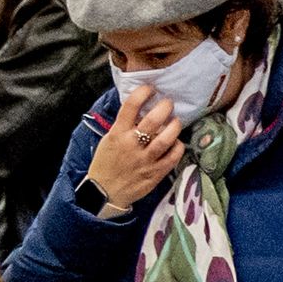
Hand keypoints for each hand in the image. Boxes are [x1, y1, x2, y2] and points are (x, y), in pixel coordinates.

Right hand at [87, 95, 184, 212]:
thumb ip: (124, 125)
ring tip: (175, 121)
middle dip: (164, 107)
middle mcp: (132, 145)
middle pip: (152, 120)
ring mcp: (145, 160)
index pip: (130, 106)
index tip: (150, 89)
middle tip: (168, 103)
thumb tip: (140, 110)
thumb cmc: (106, 163)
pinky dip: (178, 147)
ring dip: (174, 126)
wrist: (104, 192)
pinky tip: (177, 142)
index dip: (142, 93)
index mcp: (117, 134)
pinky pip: (172, 157)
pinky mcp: (155, 174)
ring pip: (165, 139)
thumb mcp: (109, 139)